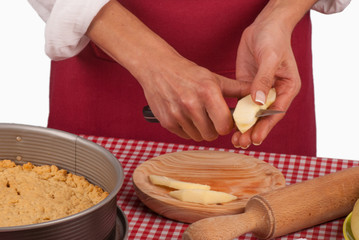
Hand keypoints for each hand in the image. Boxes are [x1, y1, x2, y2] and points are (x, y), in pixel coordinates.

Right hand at [138, 54, 245, 141]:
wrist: (157, 68)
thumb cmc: (188, 73)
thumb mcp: (214, 78)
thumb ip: (237, 89)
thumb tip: (258, 97)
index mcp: (207, 92)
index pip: (225, 125)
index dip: (228, 125)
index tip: (226, 120)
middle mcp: (191, 104)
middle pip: (212, 135)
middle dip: (215, 129)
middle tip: (212, 118)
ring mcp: (177, 114)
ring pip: (198, 137)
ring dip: (201, 130)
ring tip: (197, 115)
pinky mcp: (166, 121)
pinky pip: (185, 136)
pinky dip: (188, 129)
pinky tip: (185, 115)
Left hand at [231, 20, 300, 148]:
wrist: (264, 26)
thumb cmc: (273, 39)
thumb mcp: (270, 58)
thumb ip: (264, 79)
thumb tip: (257, 101)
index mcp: (287, 88)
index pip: (276, 112)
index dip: (266, 126)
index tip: (256, 138)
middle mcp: (274, 93)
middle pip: (263, 117)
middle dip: (253, 131)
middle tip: (241, 142)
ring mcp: (259, 91)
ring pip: (252, 113)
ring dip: (244, 126)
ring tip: (235, 140)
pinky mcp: (247, 87)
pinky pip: (241, 103)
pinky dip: (236, 115)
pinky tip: (228, 124)